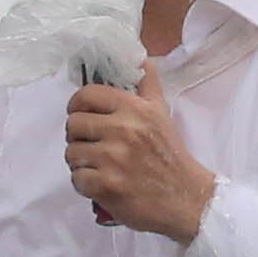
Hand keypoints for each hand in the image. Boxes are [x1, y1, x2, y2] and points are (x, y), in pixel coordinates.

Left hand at [64, 69, 216, 241]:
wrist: (186, 198)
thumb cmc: (170, 155)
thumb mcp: (162, 114)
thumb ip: (148, 85)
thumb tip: (141, 59)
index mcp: (134, 109)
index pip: (86, 95)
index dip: (77, 105)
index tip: (82, 116)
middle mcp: (123, 130)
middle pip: (72, 124)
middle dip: (78, 136)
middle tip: (91, 145)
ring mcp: (113, 159)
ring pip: (71, 153)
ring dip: (80, 162)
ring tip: (98, 166)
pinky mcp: (107, 185)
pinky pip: (77, 179)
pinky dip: (85, 185)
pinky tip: (100, 184)